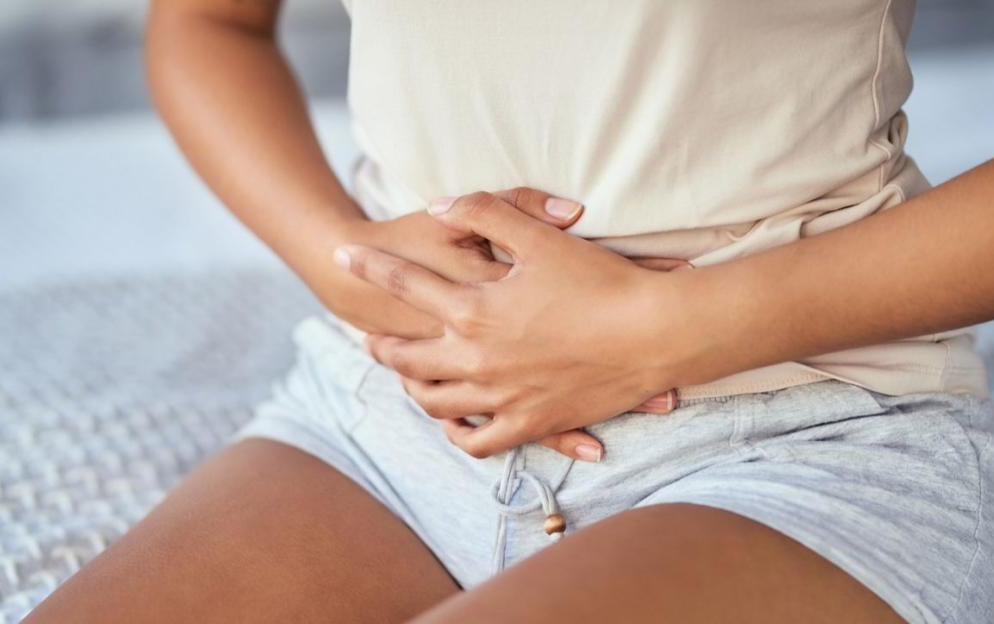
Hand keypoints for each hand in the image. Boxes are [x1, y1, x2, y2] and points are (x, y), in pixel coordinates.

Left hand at [333, 190, 685, 461]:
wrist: (653, 335)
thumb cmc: (600, 281)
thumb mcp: (539, 237)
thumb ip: (484, 213)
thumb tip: (439, 205)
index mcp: (474, 309)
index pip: (404, 282)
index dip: (368, 265)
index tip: (340, 254)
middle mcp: (477, 359)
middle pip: (406, 355)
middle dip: (380, 344)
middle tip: (366, 337)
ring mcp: (500, 398)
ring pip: (433, 400)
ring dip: (409, 387)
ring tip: (401, 377)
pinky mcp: (529, 424)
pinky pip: (477, 441)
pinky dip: (457, 433)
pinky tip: (452, 424)